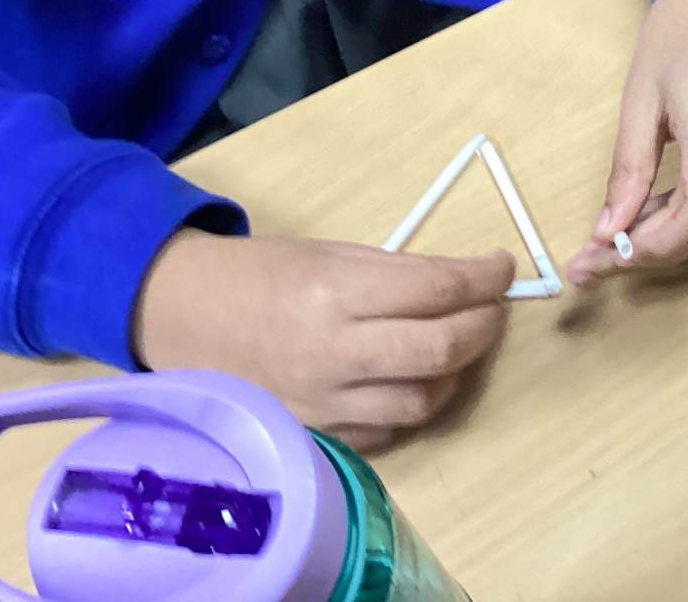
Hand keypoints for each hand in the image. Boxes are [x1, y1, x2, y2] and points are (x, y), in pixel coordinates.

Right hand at [132, 231, 513, 451]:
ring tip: (457, 343)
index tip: (502, 266)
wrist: (184, 317)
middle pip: (442, 349)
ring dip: (456, 370)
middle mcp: (336, 352)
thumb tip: (463, 284)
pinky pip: (390, 427)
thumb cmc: (261, 274)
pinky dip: (415, 402)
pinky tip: (416, 377)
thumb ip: (397, 274)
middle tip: (493, 306)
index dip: (484, 276)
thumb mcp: (332, 253)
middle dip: (484, 324)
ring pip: (425, 399)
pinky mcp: (319, 434)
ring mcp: (327, 401)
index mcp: (338, 293)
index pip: (438, 289)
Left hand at [566, 0, 687, 284]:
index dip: (654, 249)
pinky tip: (662, 202)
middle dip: (652, 246)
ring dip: (672, 228)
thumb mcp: (640, 95)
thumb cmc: (682, 25)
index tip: (604, 258)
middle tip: (596, 255)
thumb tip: (609, 233)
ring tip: (623, 227)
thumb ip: (629, 170)